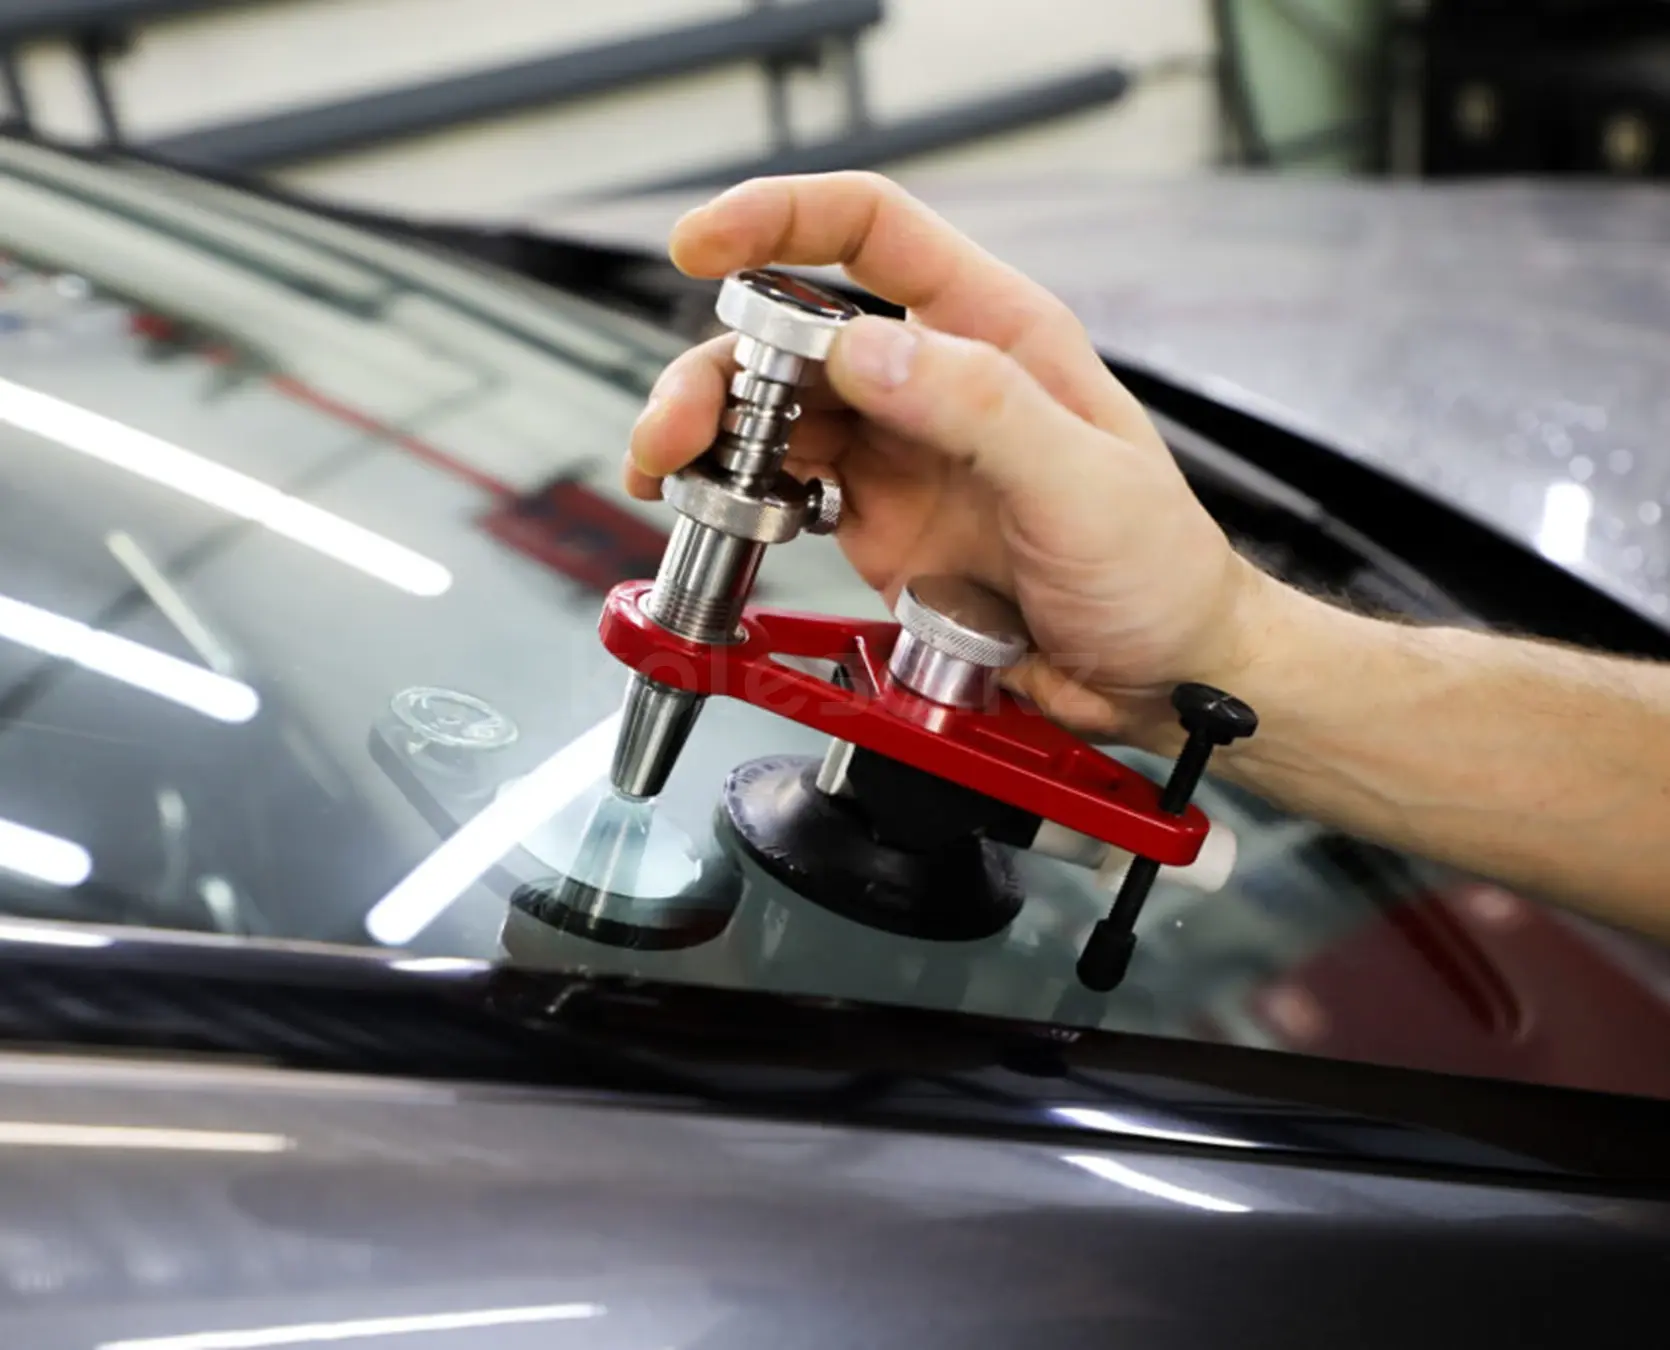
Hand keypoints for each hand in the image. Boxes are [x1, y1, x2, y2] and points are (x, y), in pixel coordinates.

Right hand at [626, 172, 1277, 747]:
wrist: (1159, 679)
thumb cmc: (1157, 570)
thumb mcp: (1083, 483)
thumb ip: (978, 408)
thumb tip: (862, 351)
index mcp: (994, 334)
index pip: (873, 233)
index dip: (781, 218)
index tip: (704, 245)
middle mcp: (934, 381)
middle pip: (791, 336)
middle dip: (717, 371)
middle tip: (676, 431)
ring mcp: (898, 453)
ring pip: (772, 415)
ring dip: (710, 439)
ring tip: (671, 476)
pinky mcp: (874, 523)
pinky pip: (780, 490)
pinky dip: (734, 498)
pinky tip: (716, 515)